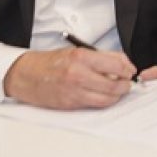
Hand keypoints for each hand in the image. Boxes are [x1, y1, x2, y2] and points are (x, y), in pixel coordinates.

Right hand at [3, 48, 135, 109]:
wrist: (25, 75)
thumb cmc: (51, 62)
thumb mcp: (77, 51)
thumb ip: (101, 57)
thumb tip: (124, 64)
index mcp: (81, 57)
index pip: (116, 65)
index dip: (128, 69)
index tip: (130, 71)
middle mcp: (78, 74)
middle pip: (114, 84)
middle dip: (125, 85)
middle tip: (127, 83)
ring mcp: (74, 91)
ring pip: (107, 98)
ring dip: (117, 95)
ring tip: (117, 90)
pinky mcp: (70, 104)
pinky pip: (95, 105)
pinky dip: (104, 101)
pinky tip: (104, 95)